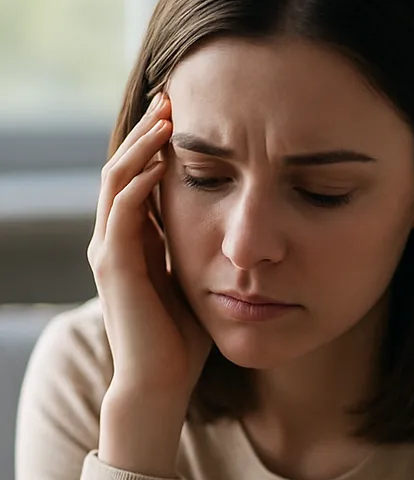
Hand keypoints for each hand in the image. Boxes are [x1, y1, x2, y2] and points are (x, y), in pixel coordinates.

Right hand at [89, 92, 211, 408]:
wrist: (160, 382)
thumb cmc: (183, 338)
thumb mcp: (198, 280)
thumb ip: (201, 251)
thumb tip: (236, 226)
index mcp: (135, 240)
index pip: (140, 176)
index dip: (158, 144)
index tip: (186, 114)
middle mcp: (116, 239)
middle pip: (124, 167)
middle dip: (147, 131)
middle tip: (173, 97)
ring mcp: (110, 250)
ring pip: (117, 179)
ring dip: (141, 145)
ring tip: (167, 117)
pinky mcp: (115, 266)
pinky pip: (123, 212)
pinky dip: (141, 183)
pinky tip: (165, 162)